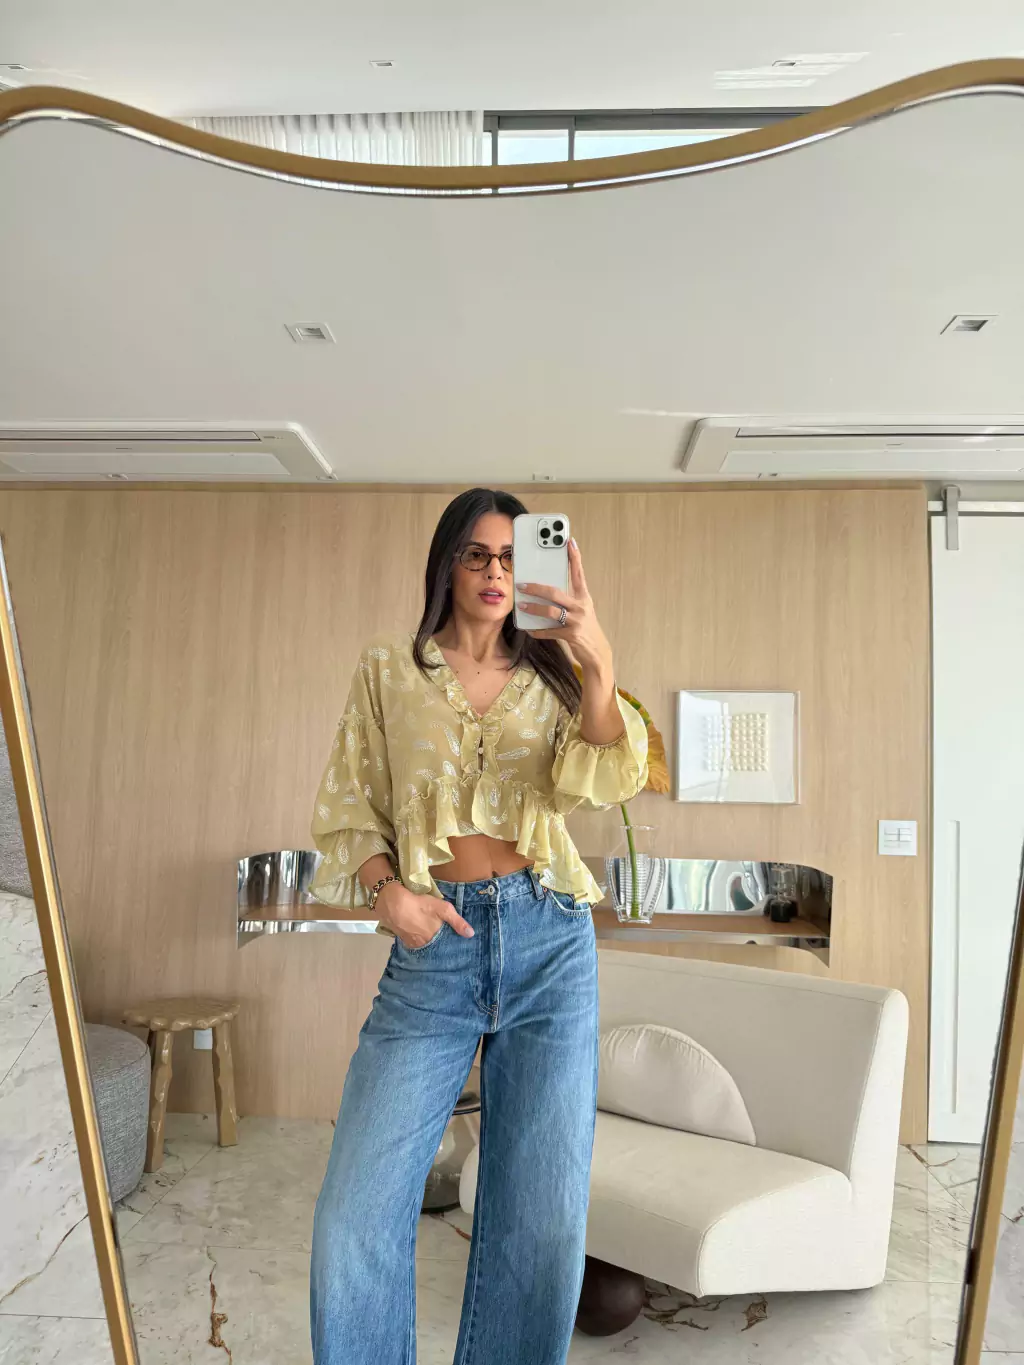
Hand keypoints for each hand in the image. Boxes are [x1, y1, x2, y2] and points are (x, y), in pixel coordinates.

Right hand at [375, 880, 473, 948]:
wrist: (392, 903)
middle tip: (447, 939)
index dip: (452, 943)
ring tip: (435, 937)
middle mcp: (425, 945)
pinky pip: (416, 943)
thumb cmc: (420, 904)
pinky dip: (420, 940)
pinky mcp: (404, 941)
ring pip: (426, 945)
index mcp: (436, 939)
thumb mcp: (442, 908)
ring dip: (431, 943)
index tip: (458, 942)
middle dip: (442, 944)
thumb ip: (457, 922)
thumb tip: (471, 934)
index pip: (447, 945)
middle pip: (437, 946)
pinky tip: (421, 935)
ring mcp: (413, 944)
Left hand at [516, 537, 612, 672]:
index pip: (578, 573)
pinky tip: (528, 629)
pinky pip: (549, 632)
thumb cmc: (585, 627)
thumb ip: (569, 598)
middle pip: (555, 592)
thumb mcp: (582, 609)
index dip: (574, 557)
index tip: (568, 541)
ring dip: (533, 609)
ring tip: (521, 606)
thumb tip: (546, 590)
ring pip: (550, 611)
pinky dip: (537, 631)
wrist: (597, 651)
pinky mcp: (571, 635)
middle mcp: (581, 606)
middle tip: (522, 585)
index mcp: (584, 596)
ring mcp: (577, 621)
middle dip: (536, 588)